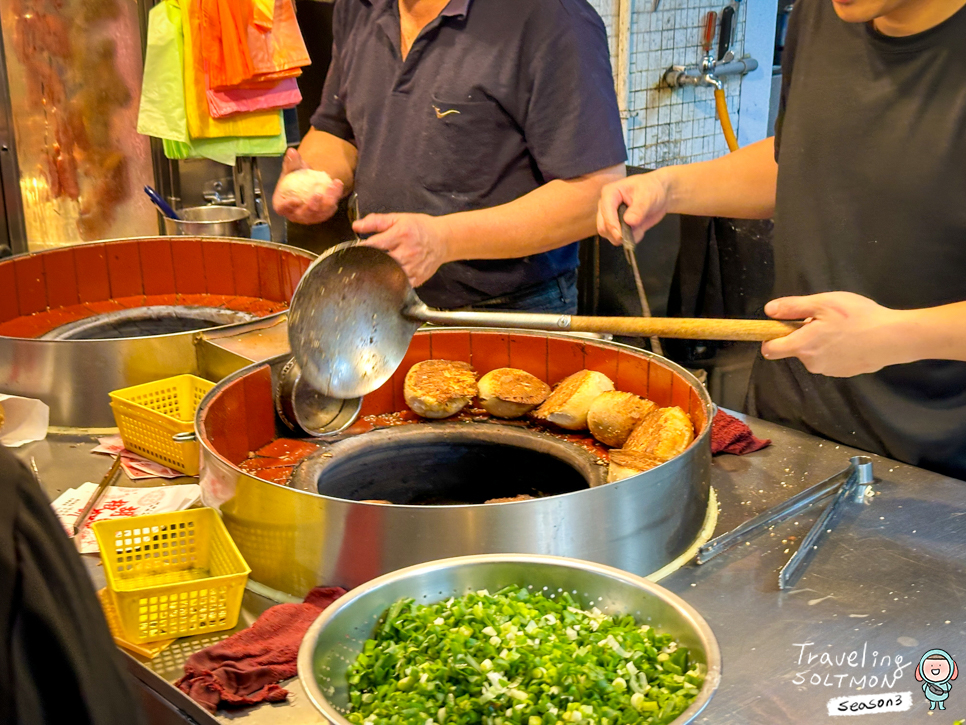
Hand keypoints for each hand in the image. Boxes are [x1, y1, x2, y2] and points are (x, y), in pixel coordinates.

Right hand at [272, 148, 343, 224]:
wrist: (308, 182)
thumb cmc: (295, 178)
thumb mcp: (293, 168)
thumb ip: (291, 162)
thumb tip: (291, 152)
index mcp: (282, 205)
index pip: (282, 208)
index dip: (288, 206)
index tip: (296, 200)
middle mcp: (295, 214)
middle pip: (304, 214)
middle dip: (313, 205)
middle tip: (319, 193)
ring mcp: (309, 217)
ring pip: (319, 214)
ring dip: (327, 202)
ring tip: (332, 186)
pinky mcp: (322, 216)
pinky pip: (329, 210)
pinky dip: (334, 199)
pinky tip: (338, 187)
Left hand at [354, 213, 448, 287]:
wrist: (442, 239)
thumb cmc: (420, 228)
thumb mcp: (398, 218)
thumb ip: (376, 221)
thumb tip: (356, 226)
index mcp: (401, 235)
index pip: (373, 245)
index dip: (361, 248)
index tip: (355, 251)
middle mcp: (407, 252)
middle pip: (379, 261)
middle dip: (368, 262)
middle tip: (363, 261)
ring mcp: (413, 267)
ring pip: (388, 275)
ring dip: (379, 273)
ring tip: (374, 270)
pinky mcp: (417, 278)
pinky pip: (399, 285)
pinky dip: (391, 282)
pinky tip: (388, 277)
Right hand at [597, 172, 670, 245]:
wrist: (660, 193)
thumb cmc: (652, 188)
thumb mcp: (648, 196)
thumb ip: (639, 209)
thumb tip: (629, 221)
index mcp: (610, 193)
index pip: (605, 212)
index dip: (612, 225)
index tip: (622, 235)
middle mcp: (606, 206)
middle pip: (603, 226)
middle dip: (616, 234)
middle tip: (633, 234)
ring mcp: (610, 217)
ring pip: (608, 235)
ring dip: (623, 237)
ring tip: (639, 229)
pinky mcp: (617, 226)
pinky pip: (617, 238)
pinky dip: (628, 239)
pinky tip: (639, 231)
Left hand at [761, 292, 910, 376]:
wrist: (894, 338)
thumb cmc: (857, 317)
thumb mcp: (822, 303)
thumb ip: (793, 307)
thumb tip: (769, 311)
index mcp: (802, 347)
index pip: (770, 350)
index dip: (770, 337)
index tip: (781, 326)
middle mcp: (812, 364)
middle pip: (796, 349)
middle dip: (804, 335)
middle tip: (825, 320)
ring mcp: (829, 371)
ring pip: (815, 354)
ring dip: (821, 342)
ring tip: (843, 327)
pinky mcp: (845, 373)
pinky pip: (831, 360)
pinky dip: (837, 350)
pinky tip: (854, 338)